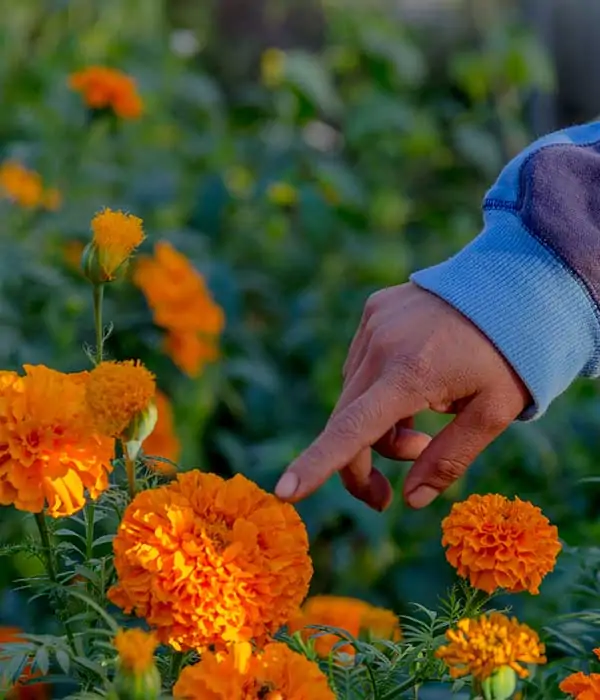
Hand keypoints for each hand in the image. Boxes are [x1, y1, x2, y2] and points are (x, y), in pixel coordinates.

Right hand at [275, 283, 530, 510]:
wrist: (514, 281)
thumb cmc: (513, 353)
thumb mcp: (494, 412)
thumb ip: (449, 459)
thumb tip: (410, 501)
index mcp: (412, 373)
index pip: (353, 429)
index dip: (316, 464)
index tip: (284, 492)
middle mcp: (381, 345)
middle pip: (347, 422)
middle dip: (362, 465)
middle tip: (385, 498)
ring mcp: (374, 323)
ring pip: (353, 397)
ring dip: (377, 426)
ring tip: (422, 425)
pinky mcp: (374, 310)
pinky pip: (361, 365)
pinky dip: (378, 390)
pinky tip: (415, 383)